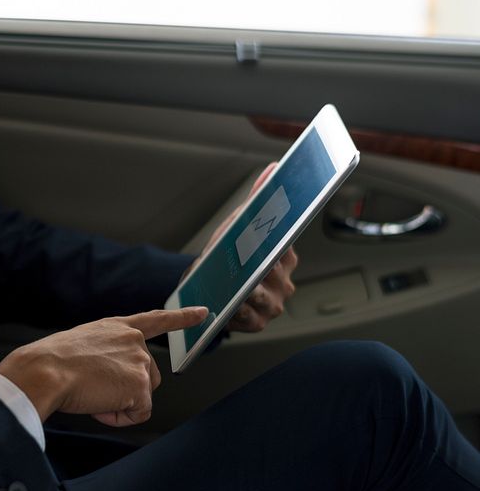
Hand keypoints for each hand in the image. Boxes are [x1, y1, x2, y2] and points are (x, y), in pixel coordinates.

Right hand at [0, 307, 208, 426]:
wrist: (45, 370)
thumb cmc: (52, 361)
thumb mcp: (82, 345)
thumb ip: (105, 354)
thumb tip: (108, 380)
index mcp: (117, 327)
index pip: (156, 319)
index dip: (182, 317)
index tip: (203, 312)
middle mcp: (134, 339)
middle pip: (147, 377)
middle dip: (125, 390)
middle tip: (93, 388)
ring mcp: (140, 360)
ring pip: (141, 397)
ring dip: (118, 403)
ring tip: (91, 393)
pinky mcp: (141, 385)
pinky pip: (136, 414)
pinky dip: (117, 417)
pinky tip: (98, 404)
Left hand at [189, 162, 298, 333]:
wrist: (204, 287)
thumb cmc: (227, 255)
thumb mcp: (239, 224)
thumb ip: (257, 197)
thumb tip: (274, 168)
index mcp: (285, 257)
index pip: (286, 244)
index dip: (278, 237)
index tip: (271, 234)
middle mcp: (285, 282)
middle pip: (273, 271)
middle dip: (257, 264)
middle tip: (246, 258)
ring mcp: (273, 304)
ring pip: (261, 294)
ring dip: (245, 288)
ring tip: (232, 283)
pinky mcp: (257, 322)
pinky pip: (247, 315)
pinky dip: (234, 309)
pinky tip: (225, 303)